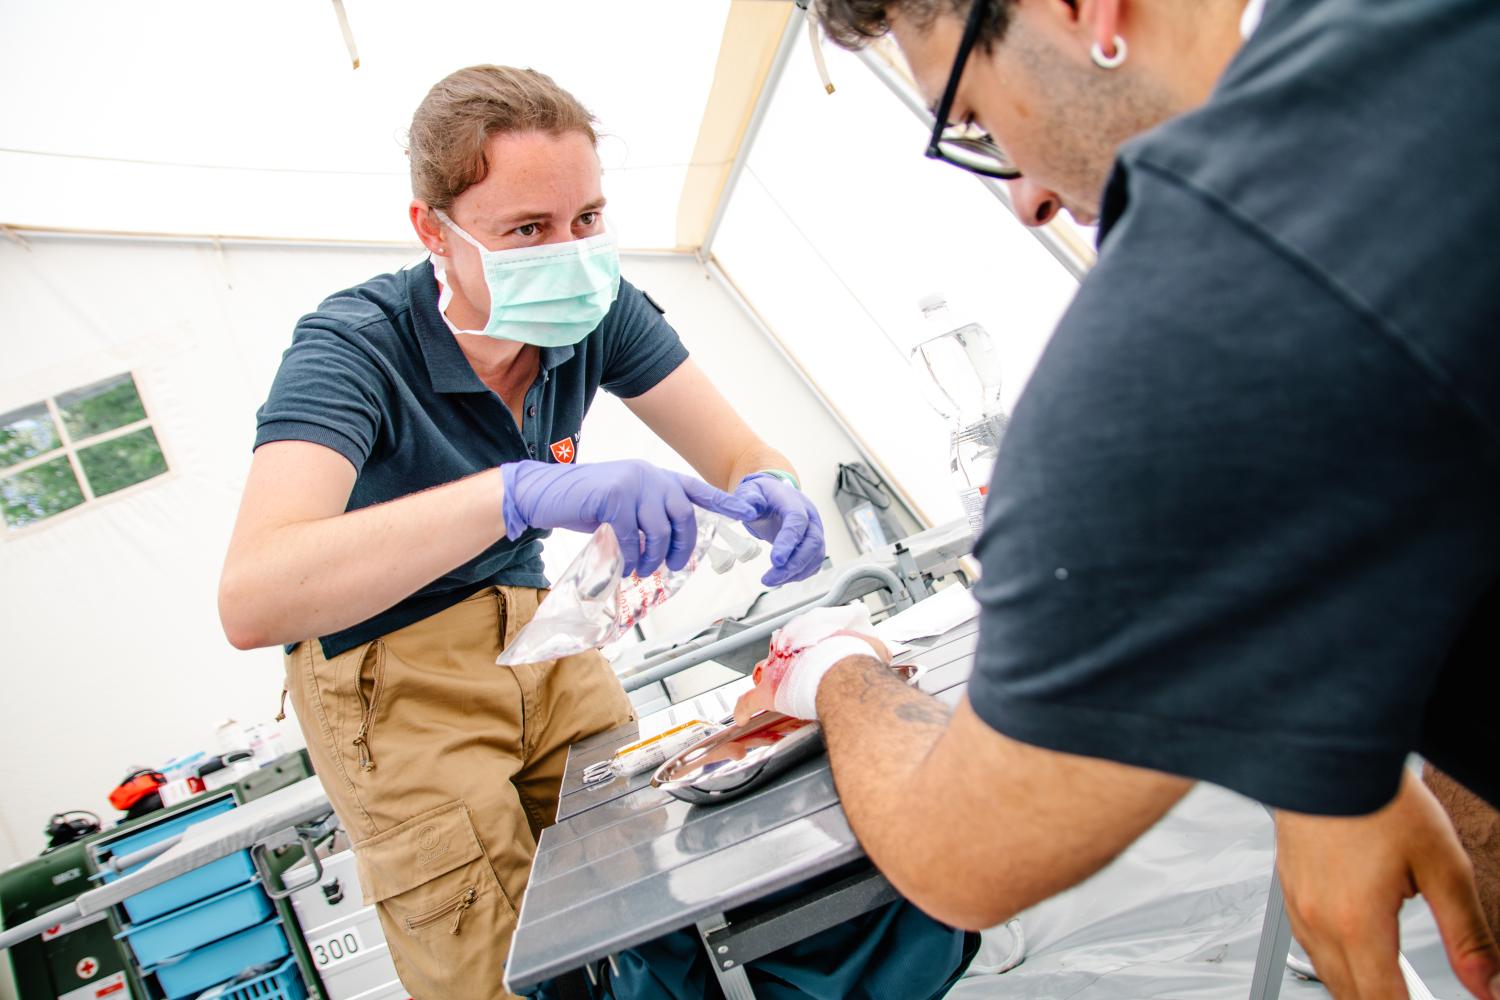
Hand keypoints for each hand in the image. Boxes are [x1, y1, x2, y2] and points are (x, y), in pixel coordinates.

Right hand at [501, 459, 755, 578]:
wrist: (545, 493)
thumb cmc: (585, 502)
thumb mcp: (623, 504)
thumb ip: (648, 513)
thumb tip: (669, 543)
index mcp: (654, 475)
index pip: (694, 488)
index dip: (721, 500)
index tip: (745, 511)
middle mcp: (648, 475)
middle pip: (683, 515)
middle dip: (683, 546)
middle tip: (674, 566)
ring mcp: (631, 483)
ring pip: (659, 530)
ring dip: (655, 556)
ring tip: (644, 568)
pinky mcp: (613, 498)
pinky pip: (634, 536)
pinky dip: (634, 556)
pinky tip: (629, 565)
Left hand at [732, 605, 888, 723]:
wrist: (844, 672)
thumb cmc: (856, 658)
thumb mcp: (871, 648)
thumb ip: (871, 651)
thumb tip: (881, 656)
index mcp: (812, 633)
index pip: (806, 637)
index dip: (810, 649)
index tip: (817, 655)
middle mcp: (790, 647)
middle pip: (782, 653)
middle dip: (787, 662)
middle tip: (797, 672)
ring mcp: (776, 669)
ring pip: (763, 673)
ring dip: (768, 681)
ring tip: (772, 688)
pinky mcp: (768, 692)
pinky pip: (748, 701)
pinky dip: (744, 709)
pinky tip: (742, 716)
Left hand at [733, 474, 825, 586]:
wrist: (773, 495)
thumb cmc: (762, 495)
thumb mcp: (749, 491)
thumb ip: (746, 500)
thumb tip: (747, 513)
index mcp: (794, 501)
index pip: (797, 521)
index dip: (789, 541)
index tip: (775, 560)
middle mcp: (810, 516)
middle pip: (812, 542)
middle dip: (793, 564)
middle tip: (770, 578)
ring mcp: (815, 530)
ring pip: (816, 556)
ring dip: (795, 572)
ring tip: (771, 580)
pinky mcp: (813, 544)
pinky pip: (813, 562)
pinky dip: (800, 574)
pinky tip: (782, 578)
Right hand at [1275, 768, 1499, 999]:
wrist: (1324, 752)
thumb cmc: (1377, 798)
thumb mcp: (1443, 866)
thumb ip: (1467, 936)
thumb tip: (1489, 985)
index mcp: (1358, 923)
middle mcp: (1319, 921)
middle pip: (1352, 997)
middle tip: (1416, 995)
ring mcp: (1298, 906)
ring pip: (1328, 975)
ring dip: (1360, 989)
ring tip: (1395, 986)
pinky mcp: (1288, 889)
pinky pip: (1310, 946)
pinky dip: (1337, 962)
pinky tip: (1360, 952)